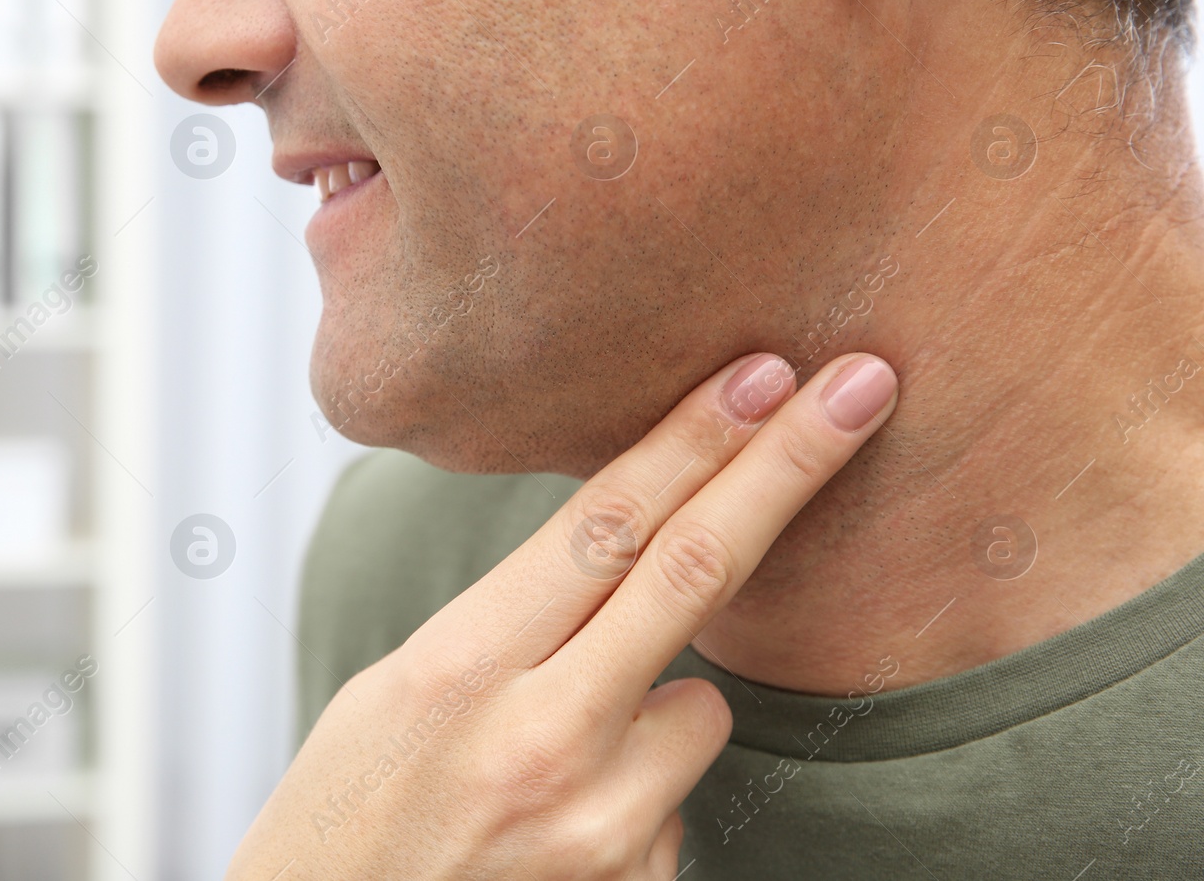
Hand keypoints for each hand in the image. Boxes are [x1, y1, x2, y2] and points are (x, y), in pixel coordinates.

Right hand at [230, 352, 898, 879]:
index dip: (692, 441)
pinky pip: (676, 802)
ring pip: (701, 708)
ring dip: (661, 701)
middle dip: (784, 469)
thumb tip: (631, 560)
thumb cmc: (345, 816)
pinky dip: (637, 792)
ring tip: (550, 758)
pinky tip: (551, 828)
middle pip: (691, 574)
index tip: (761, 376)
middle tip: (859, 387)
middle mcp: (538, 742)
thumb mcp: (397, 688)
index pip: (602, 527)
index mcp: (455, 668)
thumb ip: (513, 624)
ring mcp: (598, 828)